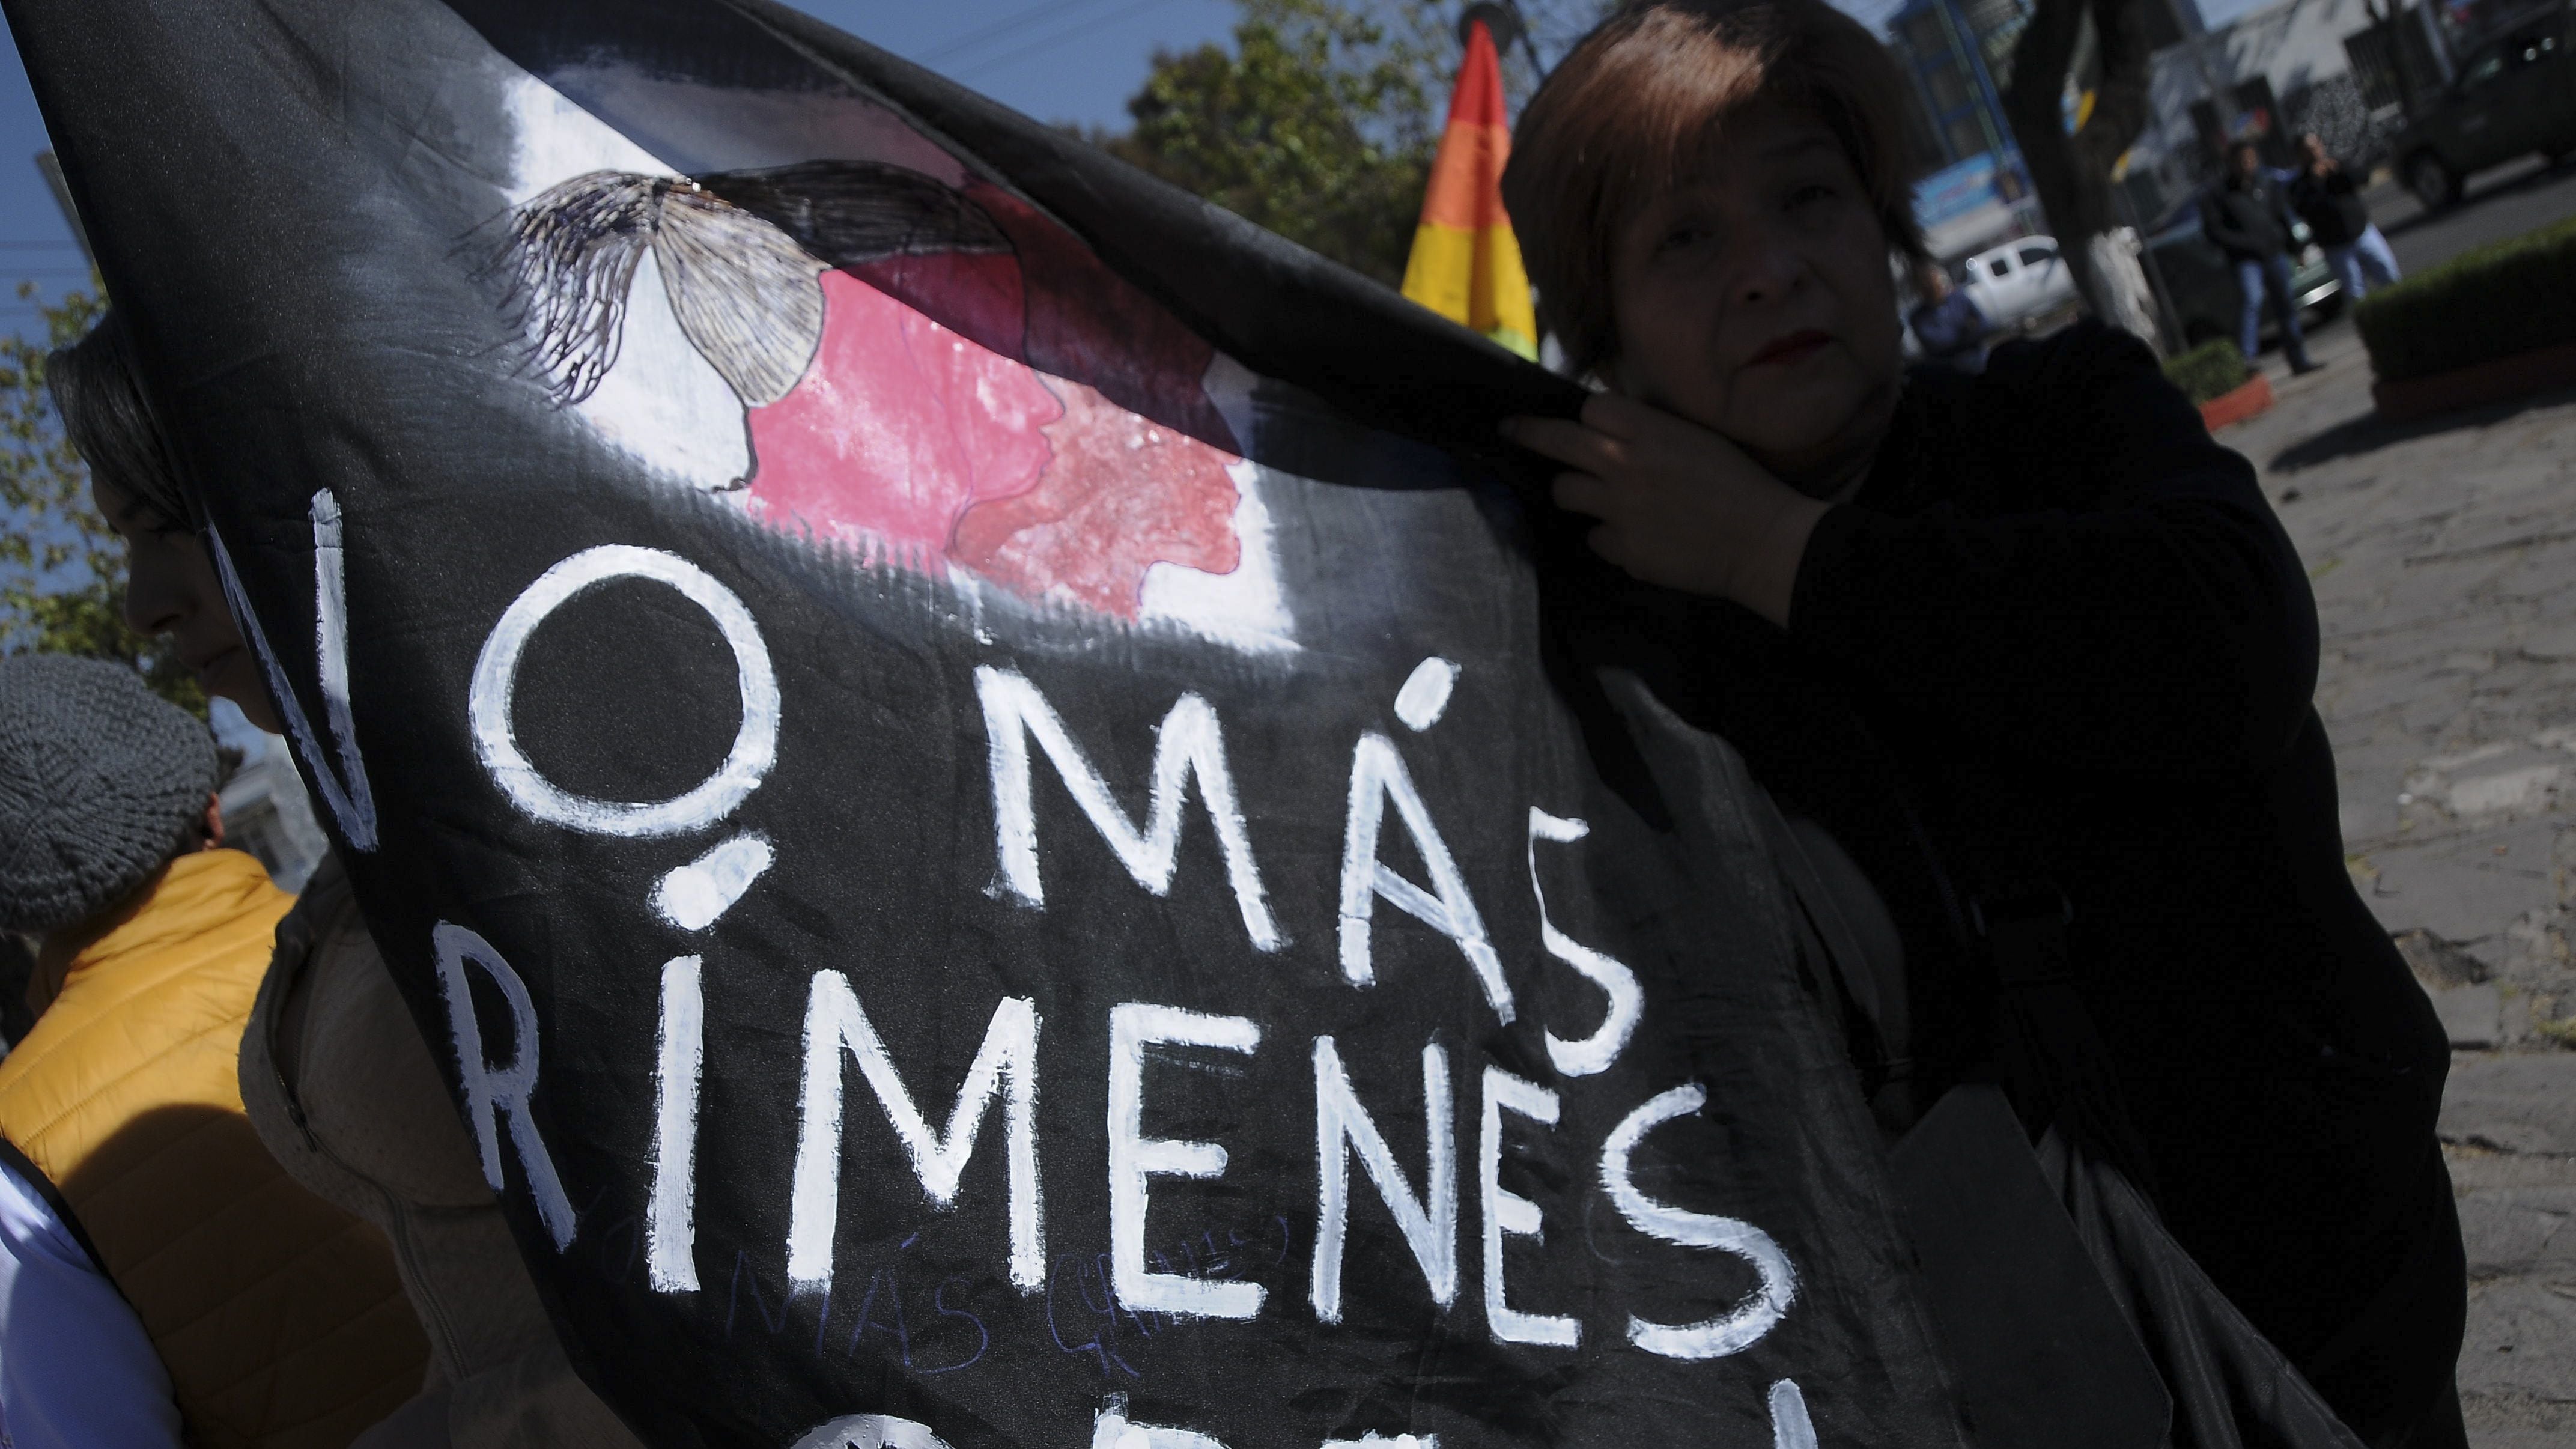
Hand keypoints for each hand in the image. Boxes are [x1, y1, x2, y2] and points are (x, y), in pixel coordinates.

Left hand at [1504, 392, 1832, 627]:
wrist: (1762, 541)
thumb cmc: (1740, 484)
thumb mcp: (1697, 438)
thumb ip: (1651, 431)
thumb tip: (1613, 429)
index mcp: (1648, 431)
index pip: (1589, 409)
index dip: (1588, 417)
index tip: (1588, 424)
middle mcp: (1623, 465)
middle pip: (1556, 442)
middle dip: (1527, 433)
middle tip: (1509, 430)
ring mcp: (1617, 509)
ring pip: (1564, 492)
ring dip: (1574, 492)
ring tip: (1600, 498)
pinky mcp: (1622, 549)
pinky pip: (1595, 537)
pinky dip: (1610, 536)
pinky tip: (1638, 536)